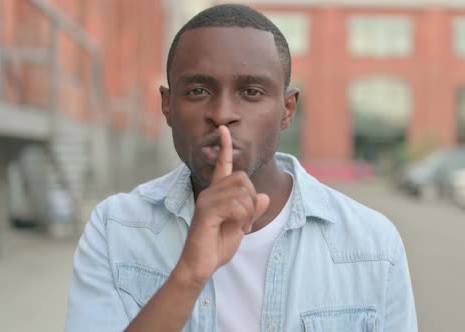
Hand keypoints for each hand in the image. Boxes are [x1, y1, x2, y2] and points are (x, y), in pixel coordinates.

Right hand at [175, 125, 269, 285]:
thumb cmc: (217, 246)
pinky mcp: (206, 211)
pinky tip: (238, 229)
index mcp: (217, 193)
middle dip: (251, 199)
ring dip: (248, 212)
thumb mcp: (241, 226)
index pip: (222, 165)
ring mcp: (206, 200)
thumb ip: (251, 211)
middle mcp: (210, 192)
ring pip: (241, 192)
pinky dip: (244, 218)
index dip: (225, 147)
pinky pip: (235, 205)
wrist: (200, 265)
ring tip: (241, 226)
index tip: (225, 130)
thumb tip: (264, 197)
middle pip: (242, 178)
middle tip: (247, 220)